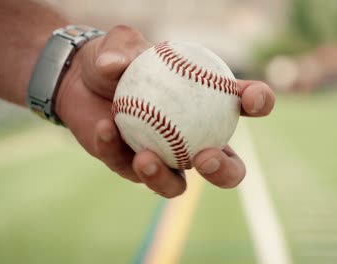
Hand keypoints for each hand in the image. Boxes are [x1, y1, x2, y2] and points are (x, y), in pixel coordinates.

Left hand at [56, 25, 274, 197]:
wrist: (78, 80)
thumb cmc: (113, 60)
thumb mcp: (120, 44)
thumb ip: (122, 47)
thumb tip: (116, 67)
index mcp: (206, 105)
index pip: (243, 105)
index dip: (258, 102)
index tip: (251, 97)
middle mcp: (192, 138)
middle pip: (225, 168)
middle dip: (225, 170)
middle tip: (207, 157)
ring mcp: (164, 158)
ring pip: (177, 186)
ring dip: (164, 178)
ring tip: (146, 157)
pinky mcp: (132, 168)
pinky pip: (127, 168)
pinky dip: (115, 149)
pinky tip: (105, 128)